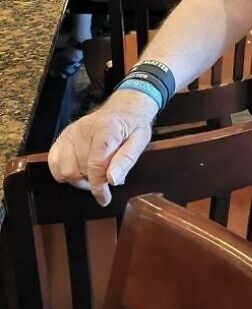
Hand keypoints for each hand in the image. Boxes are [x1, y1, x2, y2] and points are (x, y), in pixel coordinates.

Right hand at [48, 90, 157, 206]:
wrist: (123, 109)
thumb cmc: (133, 126)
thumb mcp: (140, 141)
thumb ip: (126, 160)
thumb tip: (112, 181)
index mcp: (106, 128)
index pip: (96, 165)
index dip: (99, 187)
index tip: (104, 199)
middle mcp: (82, 129)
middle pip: (79, 170)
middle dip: (92, 181)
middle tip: (105, 179)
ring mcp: (69, 133)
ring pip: (65, 170)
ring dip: (78, 179)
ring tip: (93, 174)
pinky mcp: (62, 137)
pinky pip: (54, 163)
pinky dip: (64, 172)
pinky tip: (79, 169)